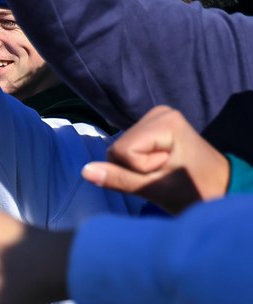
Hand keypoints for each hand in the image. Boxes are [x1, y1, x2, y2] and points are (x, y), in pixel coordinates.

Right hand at [81, 105, 229, 213]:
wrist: (219, 187)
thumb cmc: (193, 190)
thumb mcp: (154, 189)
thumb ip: (119, 179)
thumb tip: (85, 171)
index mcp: (165, 122)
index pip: (122, 150)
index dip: (137, 169)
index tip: (164, 172)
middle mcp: (160, 112)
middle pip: (119, 147)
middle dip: (134, 167)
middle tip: (164, 173)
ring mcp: (157, 116)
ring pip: (120, 148)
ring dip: (136, 165)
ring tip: (165, 170)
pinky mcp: (154, 125)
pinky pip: (127, 146)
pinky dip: (138, 160)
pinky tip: (161, 163)